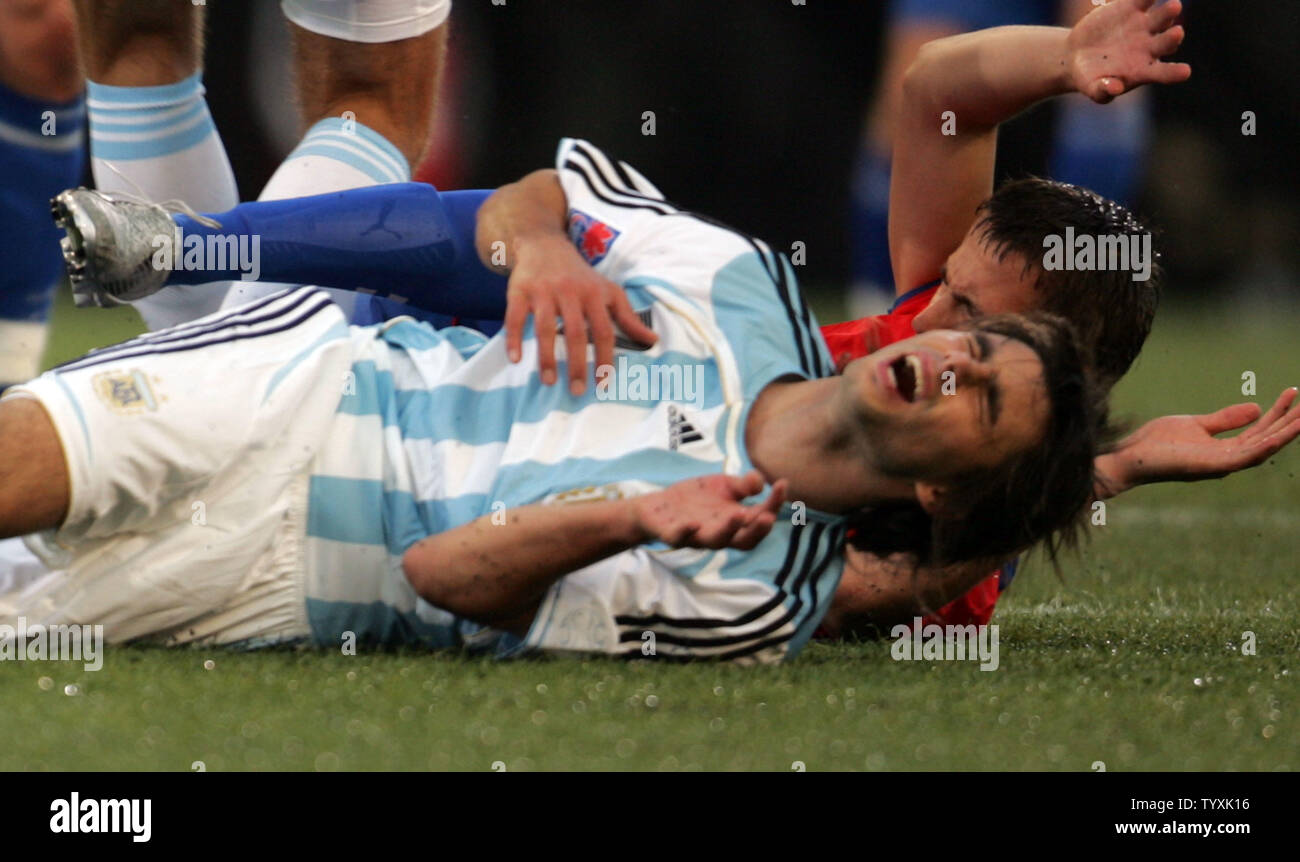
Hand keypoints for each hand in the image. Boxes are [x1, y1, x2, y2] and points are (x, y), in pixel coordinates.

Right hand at [503, 234, 657, 394]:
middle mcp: (570, 292)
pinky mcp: (520, 290)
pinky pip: (515, 317)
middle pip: (576, 333)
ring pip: (545, 327)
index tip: (602, 384)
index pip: (604, 331)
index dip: (605, 358)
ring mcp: (543, 291)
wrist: (544, 244)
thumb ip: (628, 317)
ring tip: (549, 382)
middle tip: (576, 391)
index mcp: (594, 294)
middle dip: (577, 364)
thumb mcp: (608, 291)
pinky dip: (514, 338)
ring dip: (547, 356)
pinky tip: (516, 359)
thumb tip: (653, 341)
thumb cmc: (580, 275)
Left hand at [633, 471, 787, 550]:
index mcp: (735, 523)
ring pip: (715, 541)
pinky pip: (678, 538)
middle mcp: (720, 534)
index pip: (760, 518)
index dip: (774, 505)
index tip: (782, 485)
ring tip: (738, 515)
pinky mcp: (672, 534)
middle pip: (744, 540)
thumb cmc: (697, 499)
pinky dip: (684, 532)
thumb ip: (743, 485)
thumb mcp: (723, 486)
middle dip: (757, 530)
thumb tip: (760, 482)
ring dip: (728, 530)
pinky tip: (691, 523)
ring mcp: (696, 536)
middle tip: (767, 517)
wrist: (658, 506)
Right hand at [1066, 0, 1191, 103]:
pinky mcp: (1131, 8)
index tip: (1185, 72)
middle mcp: (1150, 47)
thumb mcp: (1091, 88)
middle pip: (1167, 42)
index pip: (1164, 73)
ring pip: (1163, 17)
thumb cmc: (1088, 77)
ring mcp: (1144, 26)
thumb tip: (1115, 88)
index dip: (1175, 72)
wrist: (1077, 54)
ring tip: (1175, 6)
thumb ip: (1103, 91)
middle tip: (1177, 33)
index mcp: (1144, 70)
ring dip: (1169, 12)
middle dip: (1172, 38)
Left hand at [1098, 388, 1299, 494]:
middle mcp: (1227, 460)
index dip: (1278, 414)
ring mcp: (1220, 465)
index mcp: (1224, 450)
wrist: (1129, 455)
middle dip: (1290, 423)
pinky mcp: (1210, 467)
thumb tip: (1257, 408)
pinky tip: (1281, 434)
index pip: (1259, 431)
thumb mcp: (1197, 424)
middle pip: (1266, 440)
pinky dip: (1265, 446)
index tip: (1293, 392)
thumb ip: (1225, 419)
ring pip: (1262, 449)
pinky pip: (1245, 457)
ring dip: (1285, 434)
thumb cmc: (1157, 443)